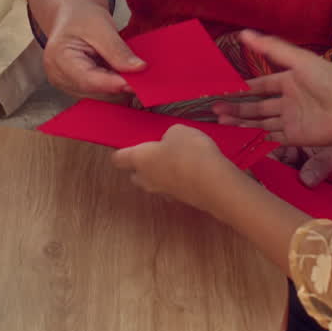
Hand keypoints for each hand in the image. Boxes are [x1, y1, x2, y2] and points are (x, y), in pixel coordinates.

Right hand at [43, 2, 144, 99]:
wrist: (72, 15)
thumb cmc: (80, 16)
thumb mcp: (101, 25)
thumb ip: (117, 50)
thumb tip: (138, 68)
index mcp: (59, 59)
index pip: (88, 80)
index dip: (114, 84)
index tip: (137, 83)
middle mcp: (59, 77)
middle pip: (96, 92)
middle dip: (120, 85)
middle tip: (142, 75)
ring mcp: (67, 85)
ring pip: (101, 96)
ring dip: (119, 86)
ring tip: (129, 70)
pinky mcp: (78, 88)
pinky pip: (101, 94)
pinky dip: (115, 86)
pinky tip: (121, 74)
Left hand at [112, 125, 242, 215]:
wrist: (214, 183)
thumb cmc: (190, 152)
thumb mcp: (178, 130)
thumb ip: (167, 136)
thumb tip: (168, 143)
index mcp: (139, 159)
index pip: (118, 158)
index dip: (122, 151)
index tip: (131, 143)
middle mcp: (146, 179)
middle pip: (135, 173)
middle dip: (142, 164)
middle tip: (157, 150)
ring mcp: (162, 192)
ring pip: (154, 182)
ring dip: (161, 172)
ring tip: (179, 159)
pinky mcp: (179, 200)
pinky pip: (172, 187)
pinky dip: (178, 180)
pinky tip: (193, 170)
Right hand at [213, 30, 331, 146]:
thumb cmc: (328, 79)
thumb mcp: (298, 59)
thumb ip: (271, 48)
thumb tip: (243, 33)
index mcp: (289, 81)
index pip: (259, 85)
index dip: (241, 89)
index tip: (221, 91)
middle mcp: (288, 101)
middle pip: (256, 105)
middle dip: (236, 107)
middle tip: (214, 109)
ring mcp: (291, 120)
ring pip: (261, 121)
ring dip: (242, 121)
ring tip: (221, 121)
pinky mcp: (296, 137)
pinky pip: (273, 138)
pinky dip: (257, 138)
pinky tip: (240, 138)